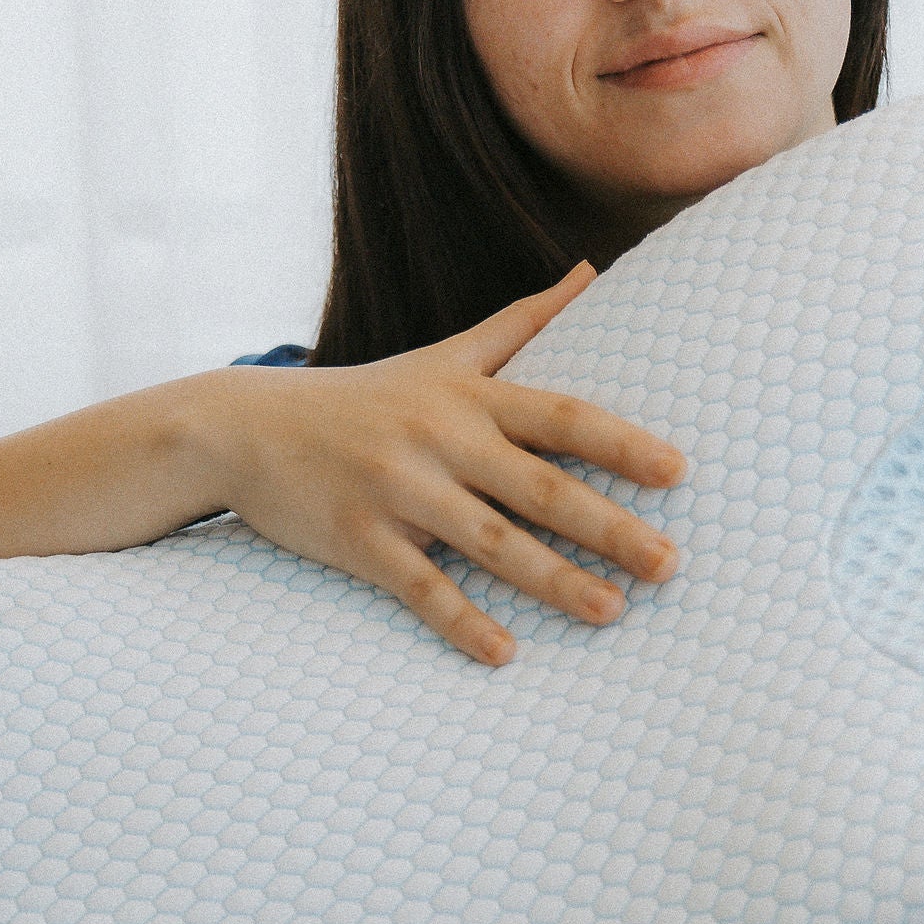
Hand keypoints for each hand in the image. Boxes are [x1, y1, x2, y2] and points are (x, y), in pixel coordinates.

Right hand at [182, 266, 685, 663]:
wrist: (245, 426)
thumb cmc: (363, 396)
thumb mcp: (443, 353)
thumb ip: (522, 321)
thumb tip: (591, 269)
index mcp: (468, 396)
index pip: (560, 416)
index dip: (621, 443)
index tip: (679, 472)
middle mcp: (439, 439)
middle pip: (539, 485)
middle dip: (608, 526)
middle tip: (670, 565)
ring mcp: (398, 490)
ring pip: (489, 542)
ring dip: (554, 581)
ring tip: (612, 611)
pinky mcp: (358, 538)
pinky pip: (419, 587)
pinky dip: (460, 622)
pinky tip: (504, 654)